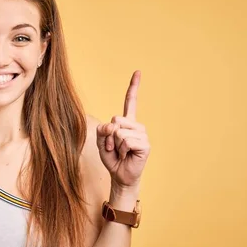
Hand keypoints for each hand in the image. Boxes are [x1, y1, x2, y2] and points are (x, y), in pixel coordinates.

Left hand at [96, 70, 150, 190]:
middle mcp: (136, 126)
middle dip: (108, 136)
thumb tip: (113, 126)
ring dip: (114, 144)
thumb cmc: (112, 158)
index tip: (138, 71)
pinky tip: (126, 155)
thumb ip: (102, 131)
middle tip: (113, 147)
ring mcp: (142, 134)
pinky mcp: (145, 144)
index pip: (130, 102)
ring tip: (120, 152)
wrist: (119, 175)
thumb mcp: (101, 142)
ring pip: (119, 131)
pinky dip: (121, 149)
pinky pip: (125, 140)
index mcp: (126, 122)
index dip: (133, 87)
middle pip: (115, 119)